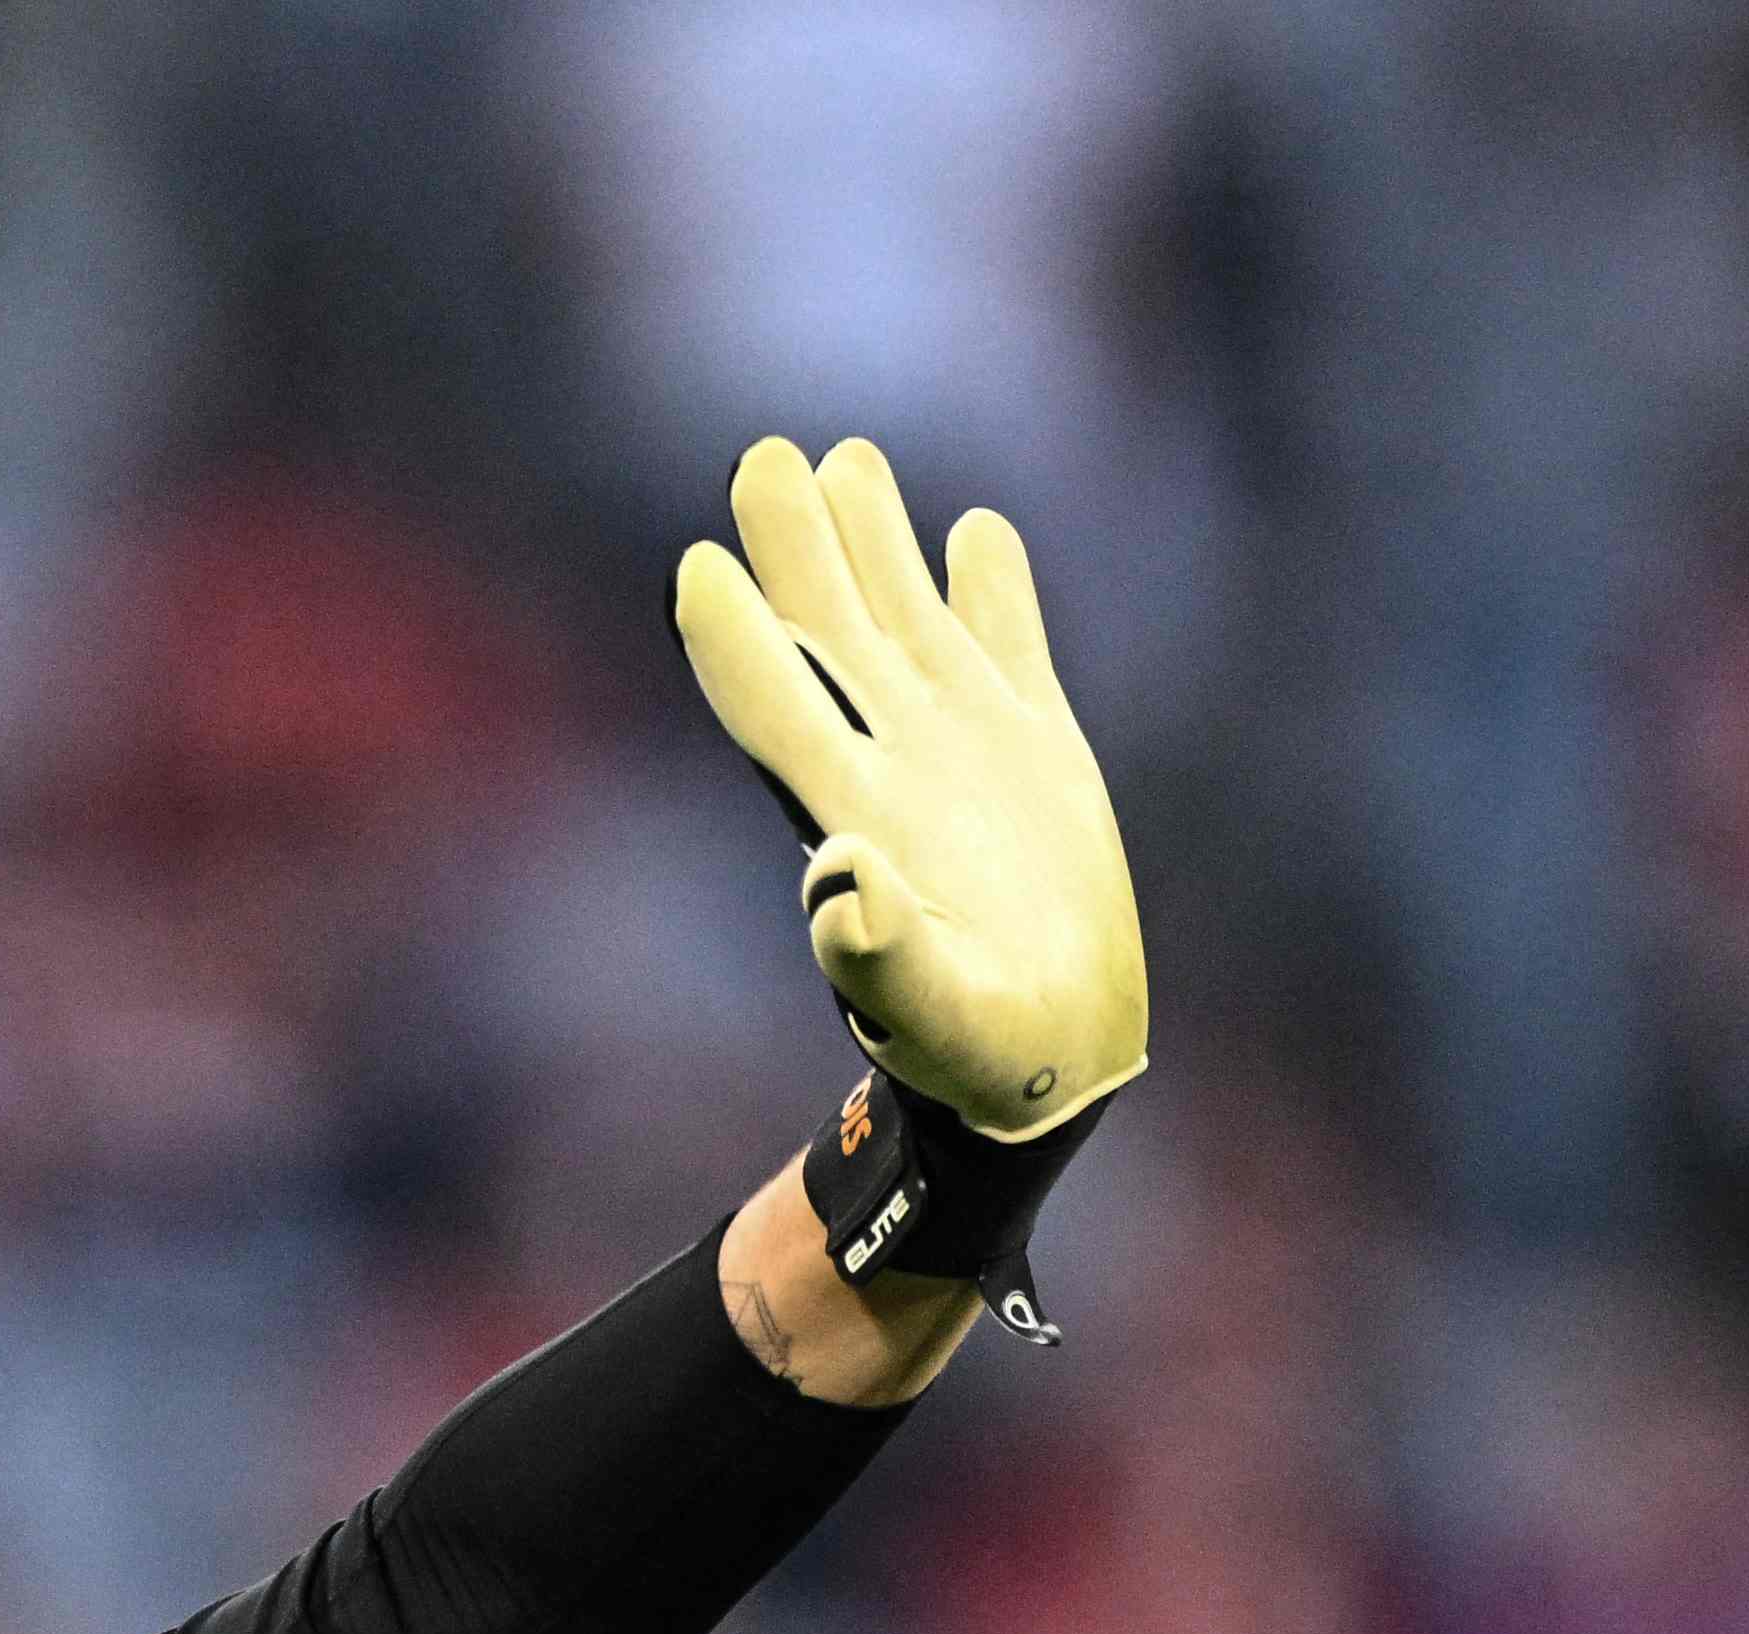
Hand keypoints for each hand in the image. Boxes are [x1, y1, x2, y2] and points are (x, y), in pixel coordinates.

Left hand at [673, 436, 1148, 1142]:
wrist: (1048, 1059)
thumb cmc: (977, 1056)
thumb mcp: (936, 1018)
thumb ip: (882, 960)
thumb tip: (842, 885)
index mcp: (852, 815)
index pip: (773, 703)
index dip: (733, 636)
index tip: (699, 567)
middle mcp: (891, 761)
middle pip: (825, 631)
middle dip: (793, 547)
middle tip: (765, 461)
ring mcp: (959, 744)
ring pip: (903, 616)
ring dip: (873, 539)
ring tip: (845, 460)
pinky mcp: (1032, 746)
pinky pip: (1006, 642)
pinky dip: (992, 585)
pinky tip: (976, 532)